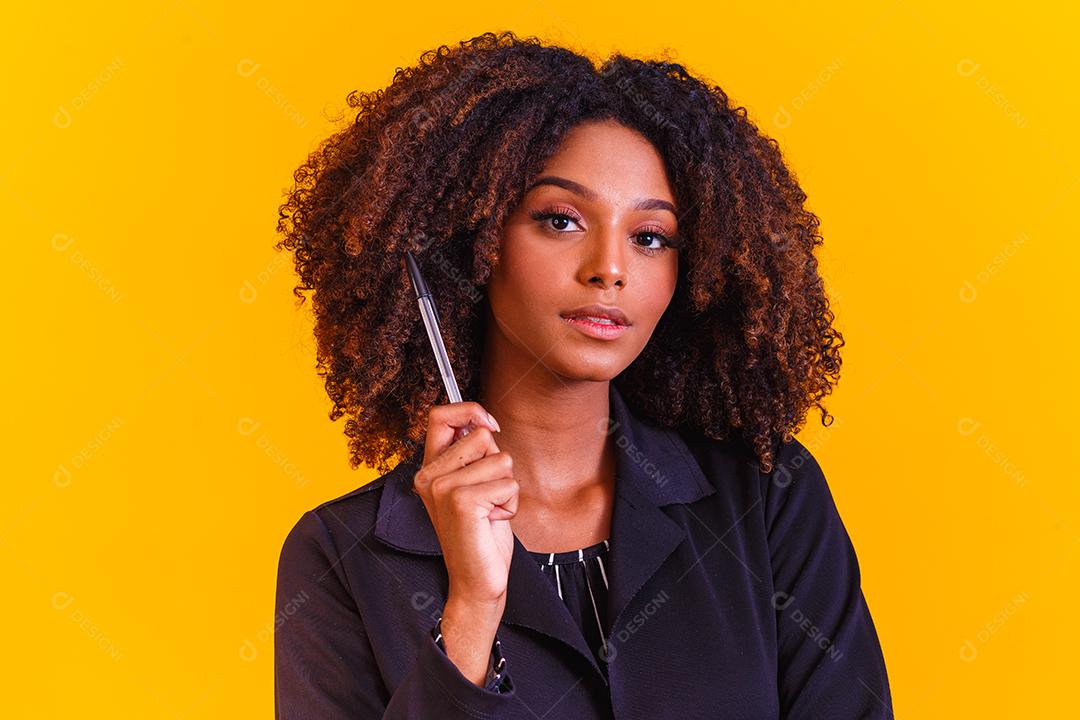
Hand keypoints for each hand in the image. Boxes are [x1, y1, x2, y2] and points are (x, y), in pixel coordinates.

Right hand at [412, 401, 517, 605]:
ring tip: (490, 512)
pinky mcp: (461, 502)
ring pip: (501, 460)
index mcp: (429, 469)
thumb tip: (484, 422)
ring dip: (507, 488)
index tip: (490, 426)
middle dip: (499, 464)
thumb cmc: (481, 534)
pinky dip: (510, 504)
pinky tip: (493, 522)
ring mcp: (442, 488)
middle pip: (482, 436)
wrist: (476, 582)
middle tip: (487, 497)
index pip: (441, 415)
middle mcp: (429, 476)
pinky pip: (508, 484)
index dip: (470, 410)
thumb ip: (473, 455)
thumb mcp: (474, 485)